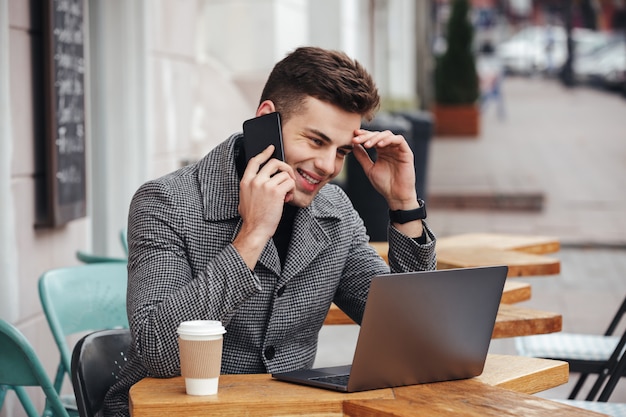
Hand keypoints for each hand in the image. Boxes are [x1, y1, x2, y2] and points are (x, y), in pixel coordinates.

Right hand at [233, 146, 295, 267]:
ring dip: (289, 183)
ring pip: (284, 174)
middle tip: (288, 177)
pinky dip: (291, 190)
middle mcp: (255, 181)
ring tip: (286, 195)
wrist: (255, 230)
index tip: (271, 148)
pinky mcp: (276, 192)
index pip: (255, 161)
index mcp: (246, 182)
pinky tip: (287, 199)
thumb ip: (251, 187)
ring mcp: (265, 185)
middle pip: (274, 163)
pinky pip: (289, 183)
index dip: (264, 153)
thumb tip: (261, 181)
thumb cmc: (252, 218)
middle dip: (285, 168)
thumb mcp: (244, 198)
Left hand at [351, 129, 417, 210]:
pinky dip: (388, 140)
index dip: (363, 136)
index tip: (352, 137)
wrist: (395, 196)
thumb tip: (353, 145)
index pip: (372, 138)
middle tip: (356, 139)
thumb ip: (362, 157)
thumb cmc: (384, 184)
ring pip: (387, 135)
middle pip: (378, 134)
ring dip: (376, 138)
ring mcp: (398, 149)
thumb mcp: (369, 169)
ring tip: (367, 145)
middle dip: (366, 136)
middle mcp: (390, 148)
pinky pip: (399, 140)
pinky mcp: (406, 152)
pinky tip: (379, 145)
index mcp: (382, 151)